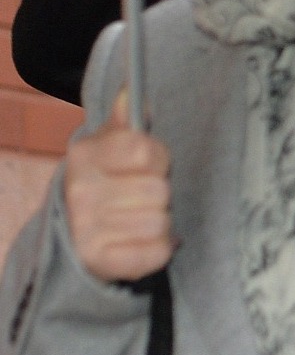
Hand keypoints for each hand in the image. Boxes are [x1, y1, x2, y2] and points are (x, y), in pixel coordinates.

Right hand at [63, 92, 173, 282]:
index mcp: (85, 156)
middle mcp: (81, 192)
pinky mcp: (99, 262)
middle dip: (159, 193)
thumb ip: (125, 120)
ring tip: (138, 219)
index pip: (146, 151)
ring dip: (159, 222)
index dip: (158, 159)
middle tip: (140, 196)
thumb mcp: (110, 144)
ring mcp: (86, 229)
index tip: (147, 165)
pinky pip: (156, 252)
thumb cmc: (105, 180)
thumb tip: (131, 92)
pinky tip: (140, 243)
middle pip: (159, 190)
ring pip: (160, 221)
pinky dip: (158, 249)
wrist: (73, 233)